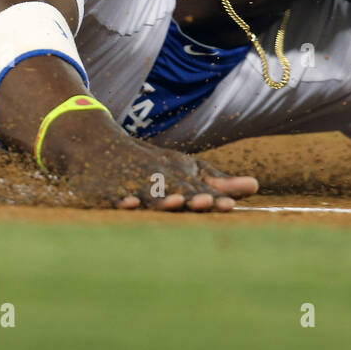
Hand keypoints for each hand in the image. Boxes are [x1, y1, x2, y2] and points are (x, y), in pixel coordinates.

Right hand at [62, 133, 258, 211]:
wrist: (94, 143)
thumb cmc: (148, 163)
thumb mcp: (182, 169)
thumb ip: (217, 182)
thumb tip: (257, 186)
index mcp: (174, 176)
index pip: (196, 190)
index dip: (212, 198)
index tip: (228, 206)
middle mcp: (154, 178)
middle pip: (175, 190)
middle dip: (190, 197)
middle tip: (206, 202)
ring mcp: (130, 183)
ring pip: (148, 193)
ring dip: (161, 199)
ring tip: (176, 202)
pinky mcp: (106, 190)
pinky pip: (114, 196)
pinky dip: (121, 199)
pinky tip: (128, 204)